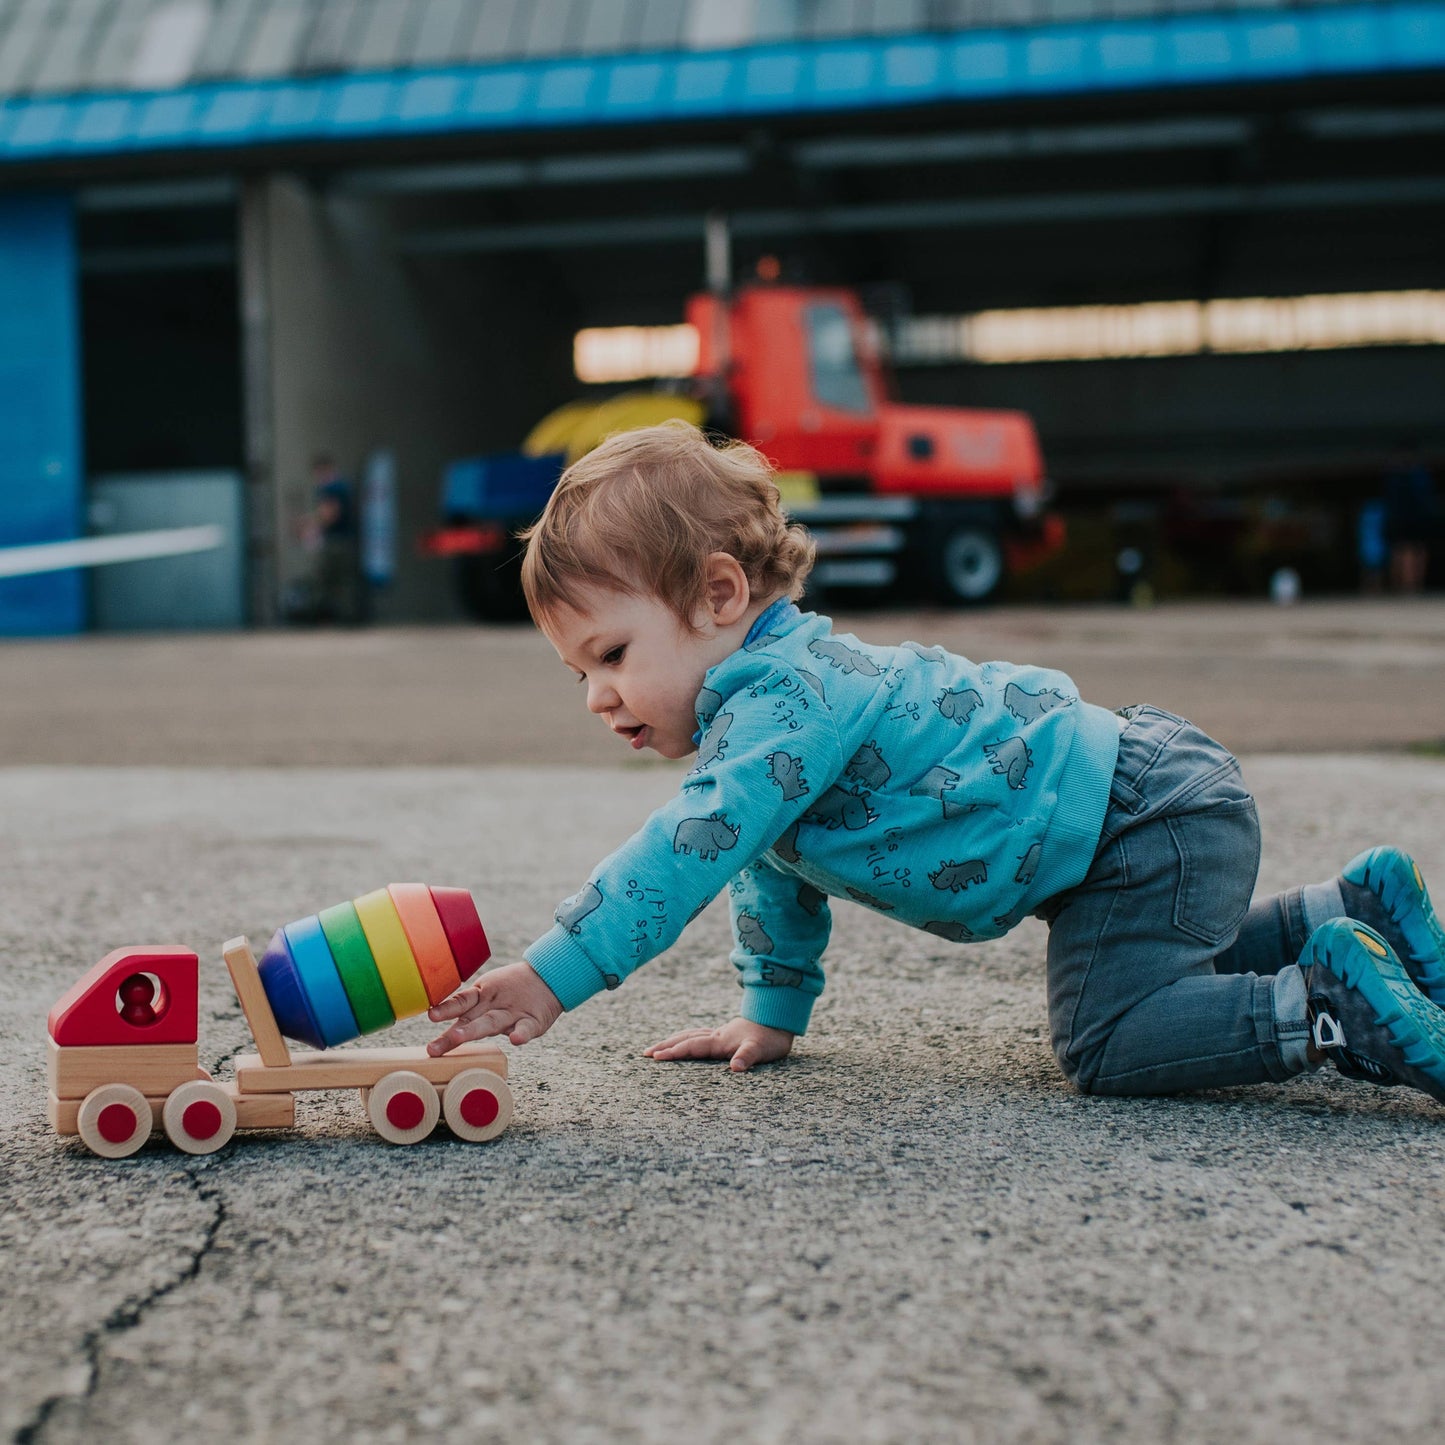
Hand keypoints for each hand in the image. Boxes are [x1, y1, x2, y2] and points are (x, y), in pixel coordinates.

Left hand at [426, 962, 561, 1054]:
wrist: (548, 977)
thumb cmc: (512, 990)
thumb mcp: (488, 993)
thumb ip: (467, 1007)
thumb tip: (434, 1016)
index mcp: (482, 998)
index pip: (460, 1003)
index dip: (446, 1009)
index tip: (430, 1016)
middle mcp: (494, 1006)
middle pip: (471, 1019)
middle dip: (453, 1032)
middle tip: (435, 1047)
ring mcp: (513, 1013)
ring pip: (493, 1022)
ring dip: (476, 1030)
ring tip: (459, 1037)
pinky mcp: (533, 1021)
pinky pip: (527, 1028)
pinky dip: (522, 1034)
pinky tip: (516, 1040)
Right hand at [643, 1016, 794, 1072]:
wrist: (780, 1017)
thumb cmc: (771, 1037)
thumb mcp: (761, 1049)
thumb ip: (747, 1057)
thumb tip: (736, 1068)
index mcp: (720, 1041)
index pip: (692, 1047)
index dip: (674, 1052)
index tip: (655, 1057)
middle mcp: (716, 1036)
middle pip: (685, 1039)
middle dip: (665, 1046)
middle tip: (645, 1054)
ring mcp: (720, 1033)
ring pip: (690, 1036)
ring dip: (673, 1041)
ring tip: (658, 1048)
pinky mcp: (725, 1033)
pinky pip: (699, 1035)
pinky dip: (686, 1039)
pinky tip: (686, 1041)